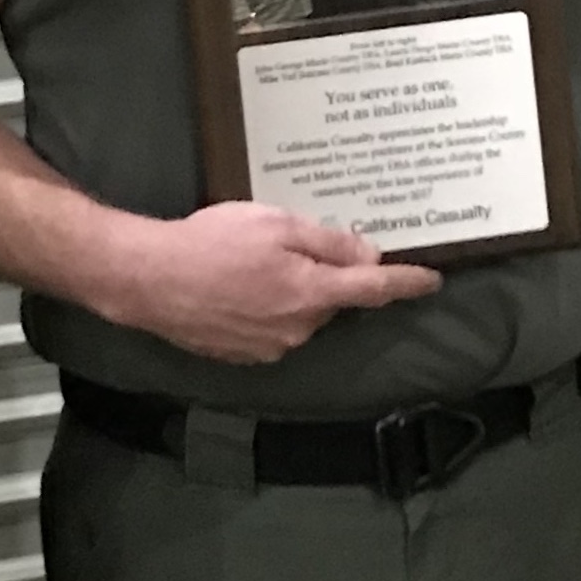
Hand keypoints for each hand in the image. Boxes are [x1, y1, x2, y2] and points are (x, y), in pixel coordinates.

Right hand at [110, 202, 439, 364]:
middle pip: (332, 300)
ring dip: (291, 291)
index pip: (374, 289)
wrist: (148, 280)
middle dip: (324, 275)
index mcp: (312, 294)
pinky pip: (272, 327)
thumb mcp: (276, 225)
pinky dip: (265, 308)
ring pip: (301, 314)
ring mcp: (270, 347)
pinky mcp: (243, 355)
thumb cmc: (211, 243)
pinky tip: (235, 287)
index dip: (407, 282)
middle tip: (288, 244)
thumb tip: (368, 254)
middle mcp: (299, 329)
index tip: (432, 279)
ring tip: (249, 263)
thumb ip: (327, 242)